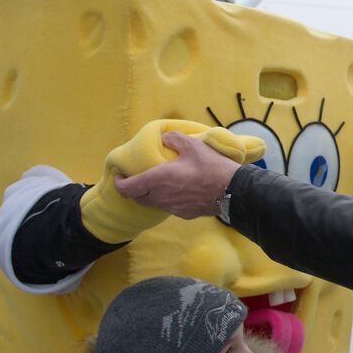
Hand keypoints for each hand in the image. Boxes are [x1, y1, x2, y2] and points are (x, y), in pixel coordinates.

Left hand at [81, 120, 262, 241]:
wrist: (233, 192)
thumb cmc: (211, 168)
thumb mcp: (193, 145)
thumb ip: (174, 139)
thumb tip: (165, 138)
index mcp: (158, 180)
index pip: (127, 188)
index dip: (119, 182)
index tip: (120, 175)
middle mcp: (161, 197)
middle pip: (138, 198)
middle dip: (135, 188)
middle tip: (139, 177)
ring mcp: (173, 208)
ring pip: (154, 203)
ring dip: (152, 194)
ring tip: (161, 183)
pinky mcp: (185, 214)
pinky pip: (169, 207)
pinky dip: (168, 199)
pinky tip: (180, 191)